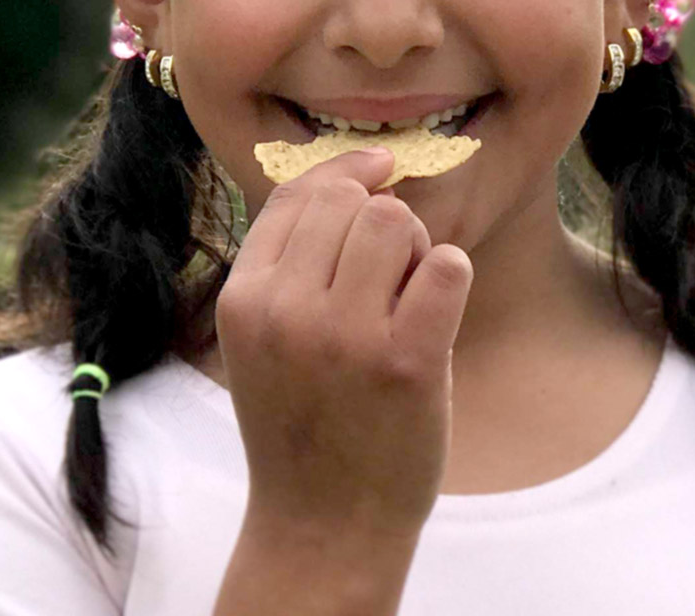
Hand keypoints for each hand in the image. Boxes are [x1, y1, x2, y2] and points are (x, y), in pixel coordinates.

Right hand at [215, 149, 473, 535]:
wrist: (323, 524)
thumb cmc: (303, 421)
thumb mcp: (263, 339)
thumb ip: (289, 263)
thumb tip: (355, 172)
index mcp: (243, 299)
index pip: (297, 194)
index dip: (346, 172)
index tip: (379, 170)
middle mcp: (286, 311)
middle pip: (352, 200)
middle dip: (382, 219)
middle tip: (389, 278)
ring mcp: (346, 337)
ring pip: (397, 222)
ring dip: (416, 248)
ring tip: (408, 299)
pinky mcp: (407, 362)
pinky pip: (447, 265)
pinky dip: (450, 276)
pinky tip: (436, 315)